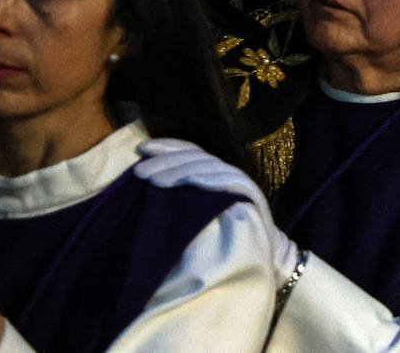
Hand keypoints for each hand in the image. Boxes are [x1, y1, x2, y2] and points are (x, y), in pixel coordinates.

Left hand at [136, 138, 299, 280]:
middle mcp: (225, 172)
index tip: (142, 149)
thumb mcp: (193, 216)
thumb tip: (145, 189)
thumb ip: (179, 201)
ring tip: (155, 182)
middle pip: (195, 157)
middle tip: (140, 172)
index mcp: (211, 173)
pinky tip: (190, 181)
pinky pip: (228, 180)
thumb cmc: (221, 240)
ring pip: (208, 166)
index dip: (168, 147)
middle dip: (166, 162)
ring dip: (181, 172)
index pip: (190, 151)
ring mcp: (238, 181)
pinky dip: (209, 178)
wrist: (260, 254)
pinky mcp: (249, 193)